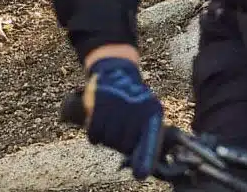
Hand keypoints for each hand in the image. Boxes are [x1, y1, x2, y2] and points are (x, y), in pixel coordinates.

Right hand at [85, 58, 163, 178]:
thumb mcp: (148, 114)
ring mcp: (117, 106)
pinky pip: (94, 133)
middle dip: (121, 143)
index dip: (145, 159)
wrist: (116, 71)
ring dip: (106, 137)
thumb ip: (147, 139)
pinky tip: (98, 125)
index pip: (150, 141)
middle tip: (120, 130)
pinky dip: (94, 134)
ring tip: (110, 123)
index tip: (140, 175)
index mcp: (152, 113)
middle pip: (125, 145)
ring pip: (109, 140)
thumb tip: (142, 170)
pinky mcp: (98, 104)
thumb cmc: (134, 101)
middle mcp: (136, 109)